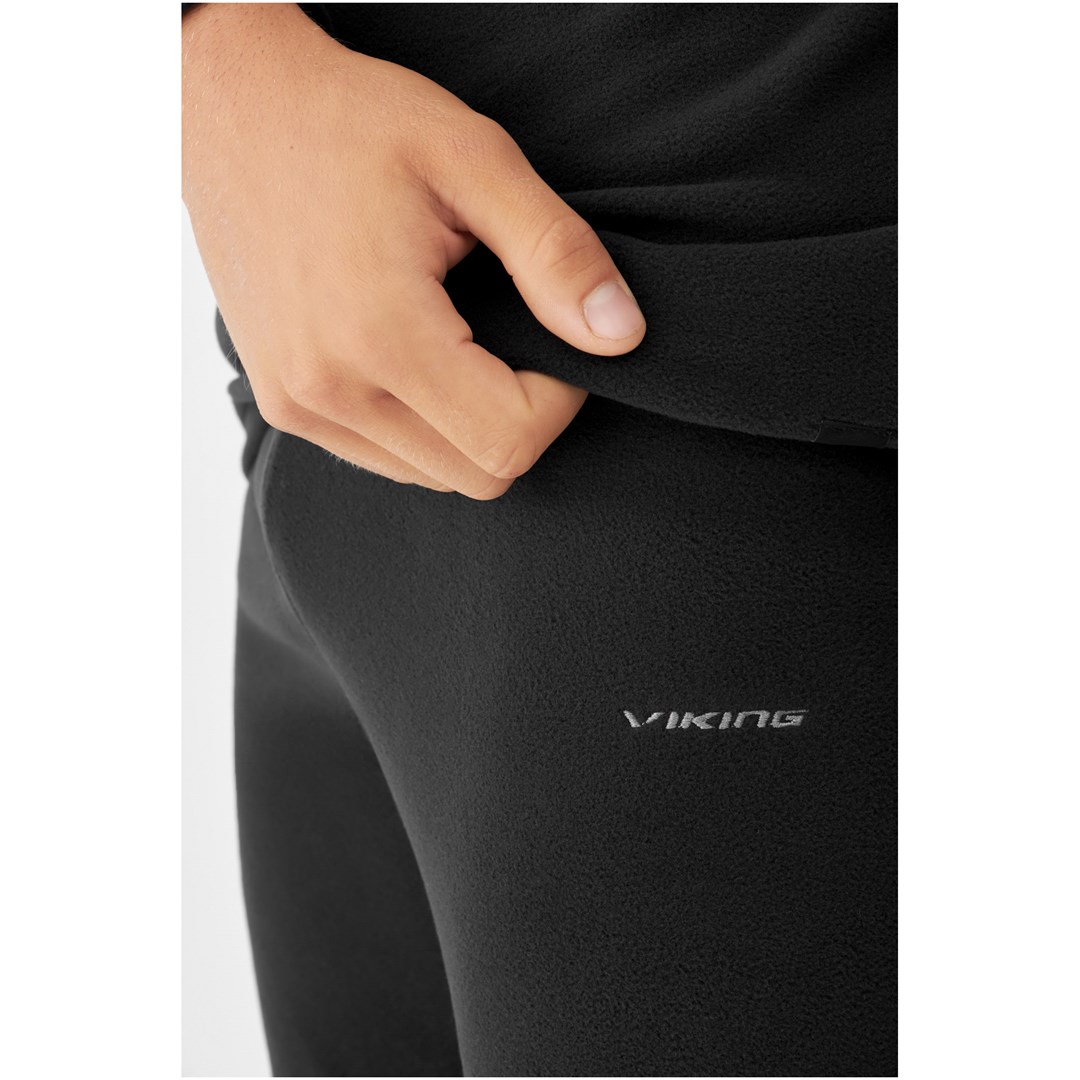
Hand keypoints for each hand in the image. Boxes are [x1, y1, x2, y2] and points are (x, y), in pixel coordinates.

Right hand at [182, 3, 645, 498]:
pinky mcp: (283, 406)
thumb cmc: (350, 121)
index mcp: (378, 334)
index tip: (554, 333)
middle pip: (479, 475)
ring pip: (434, 476)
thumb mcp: (473, 159)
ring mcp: (298, 407)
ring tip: (462, 338)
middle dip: (522, 418)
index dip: (561, 398)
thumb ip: (555, 254)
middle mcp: (328, 391)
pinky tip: (420, 357)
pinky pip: (386, 458)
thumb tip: (620, 336)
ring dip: (473, 427)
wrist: (227, 106)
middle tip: (516, 335)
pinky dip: (425, 428)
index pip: (510, 441)